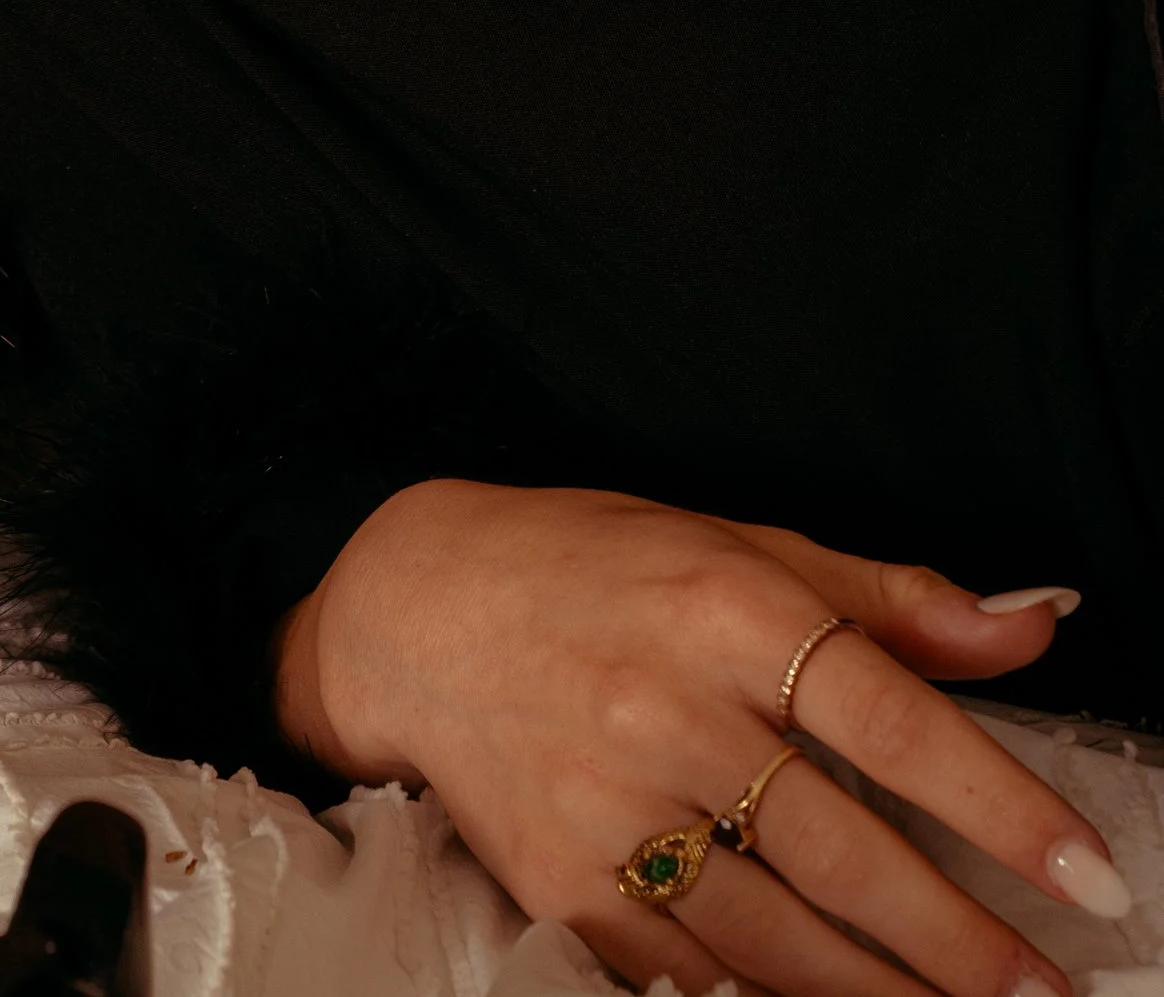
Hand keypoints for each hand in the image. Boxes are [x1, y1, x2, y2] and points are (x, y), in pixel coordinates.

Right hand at [279, 481, 1118, 996]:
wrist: (408, 609)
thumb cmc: (588, 566)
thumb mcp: (738, 544)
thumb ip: (890, 598)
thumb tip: (1032, 623)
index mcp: (723, 606)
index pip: (891, 717)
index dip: (1002, 804)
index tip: (1087, 877)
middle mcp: (667, 708)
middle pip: (846, 852)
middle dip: (963, 942)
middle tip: (1046, 992)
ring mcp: (610, 807)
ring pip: (778, 936)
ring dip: (886, 995)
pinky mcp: (564, 885)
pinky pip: (691, 974)